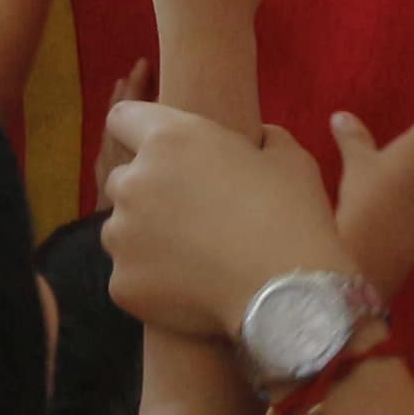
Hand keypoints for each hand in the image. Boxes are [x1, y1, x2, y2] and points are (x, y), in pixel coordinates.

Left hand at [98, 93, 343, 343]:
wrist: (287, 297)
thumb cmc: (292, 218)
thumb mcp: (288, 158)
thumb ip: (262, 138)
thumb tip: (258, 138)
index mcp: (169, 140)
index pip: (123, 118)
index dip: (139, 131)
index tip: (158, 151)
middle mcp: (134, 182)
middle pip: (123, 179)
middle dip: (148, 192)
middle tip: (190, 214)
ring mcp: (122, 235)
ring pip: (122, 230)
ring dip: (146, 237)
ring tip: (192, 257)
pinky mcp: (122, 283)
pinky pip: (130, 275)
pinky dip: (153, 281)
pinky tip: (190, 288)